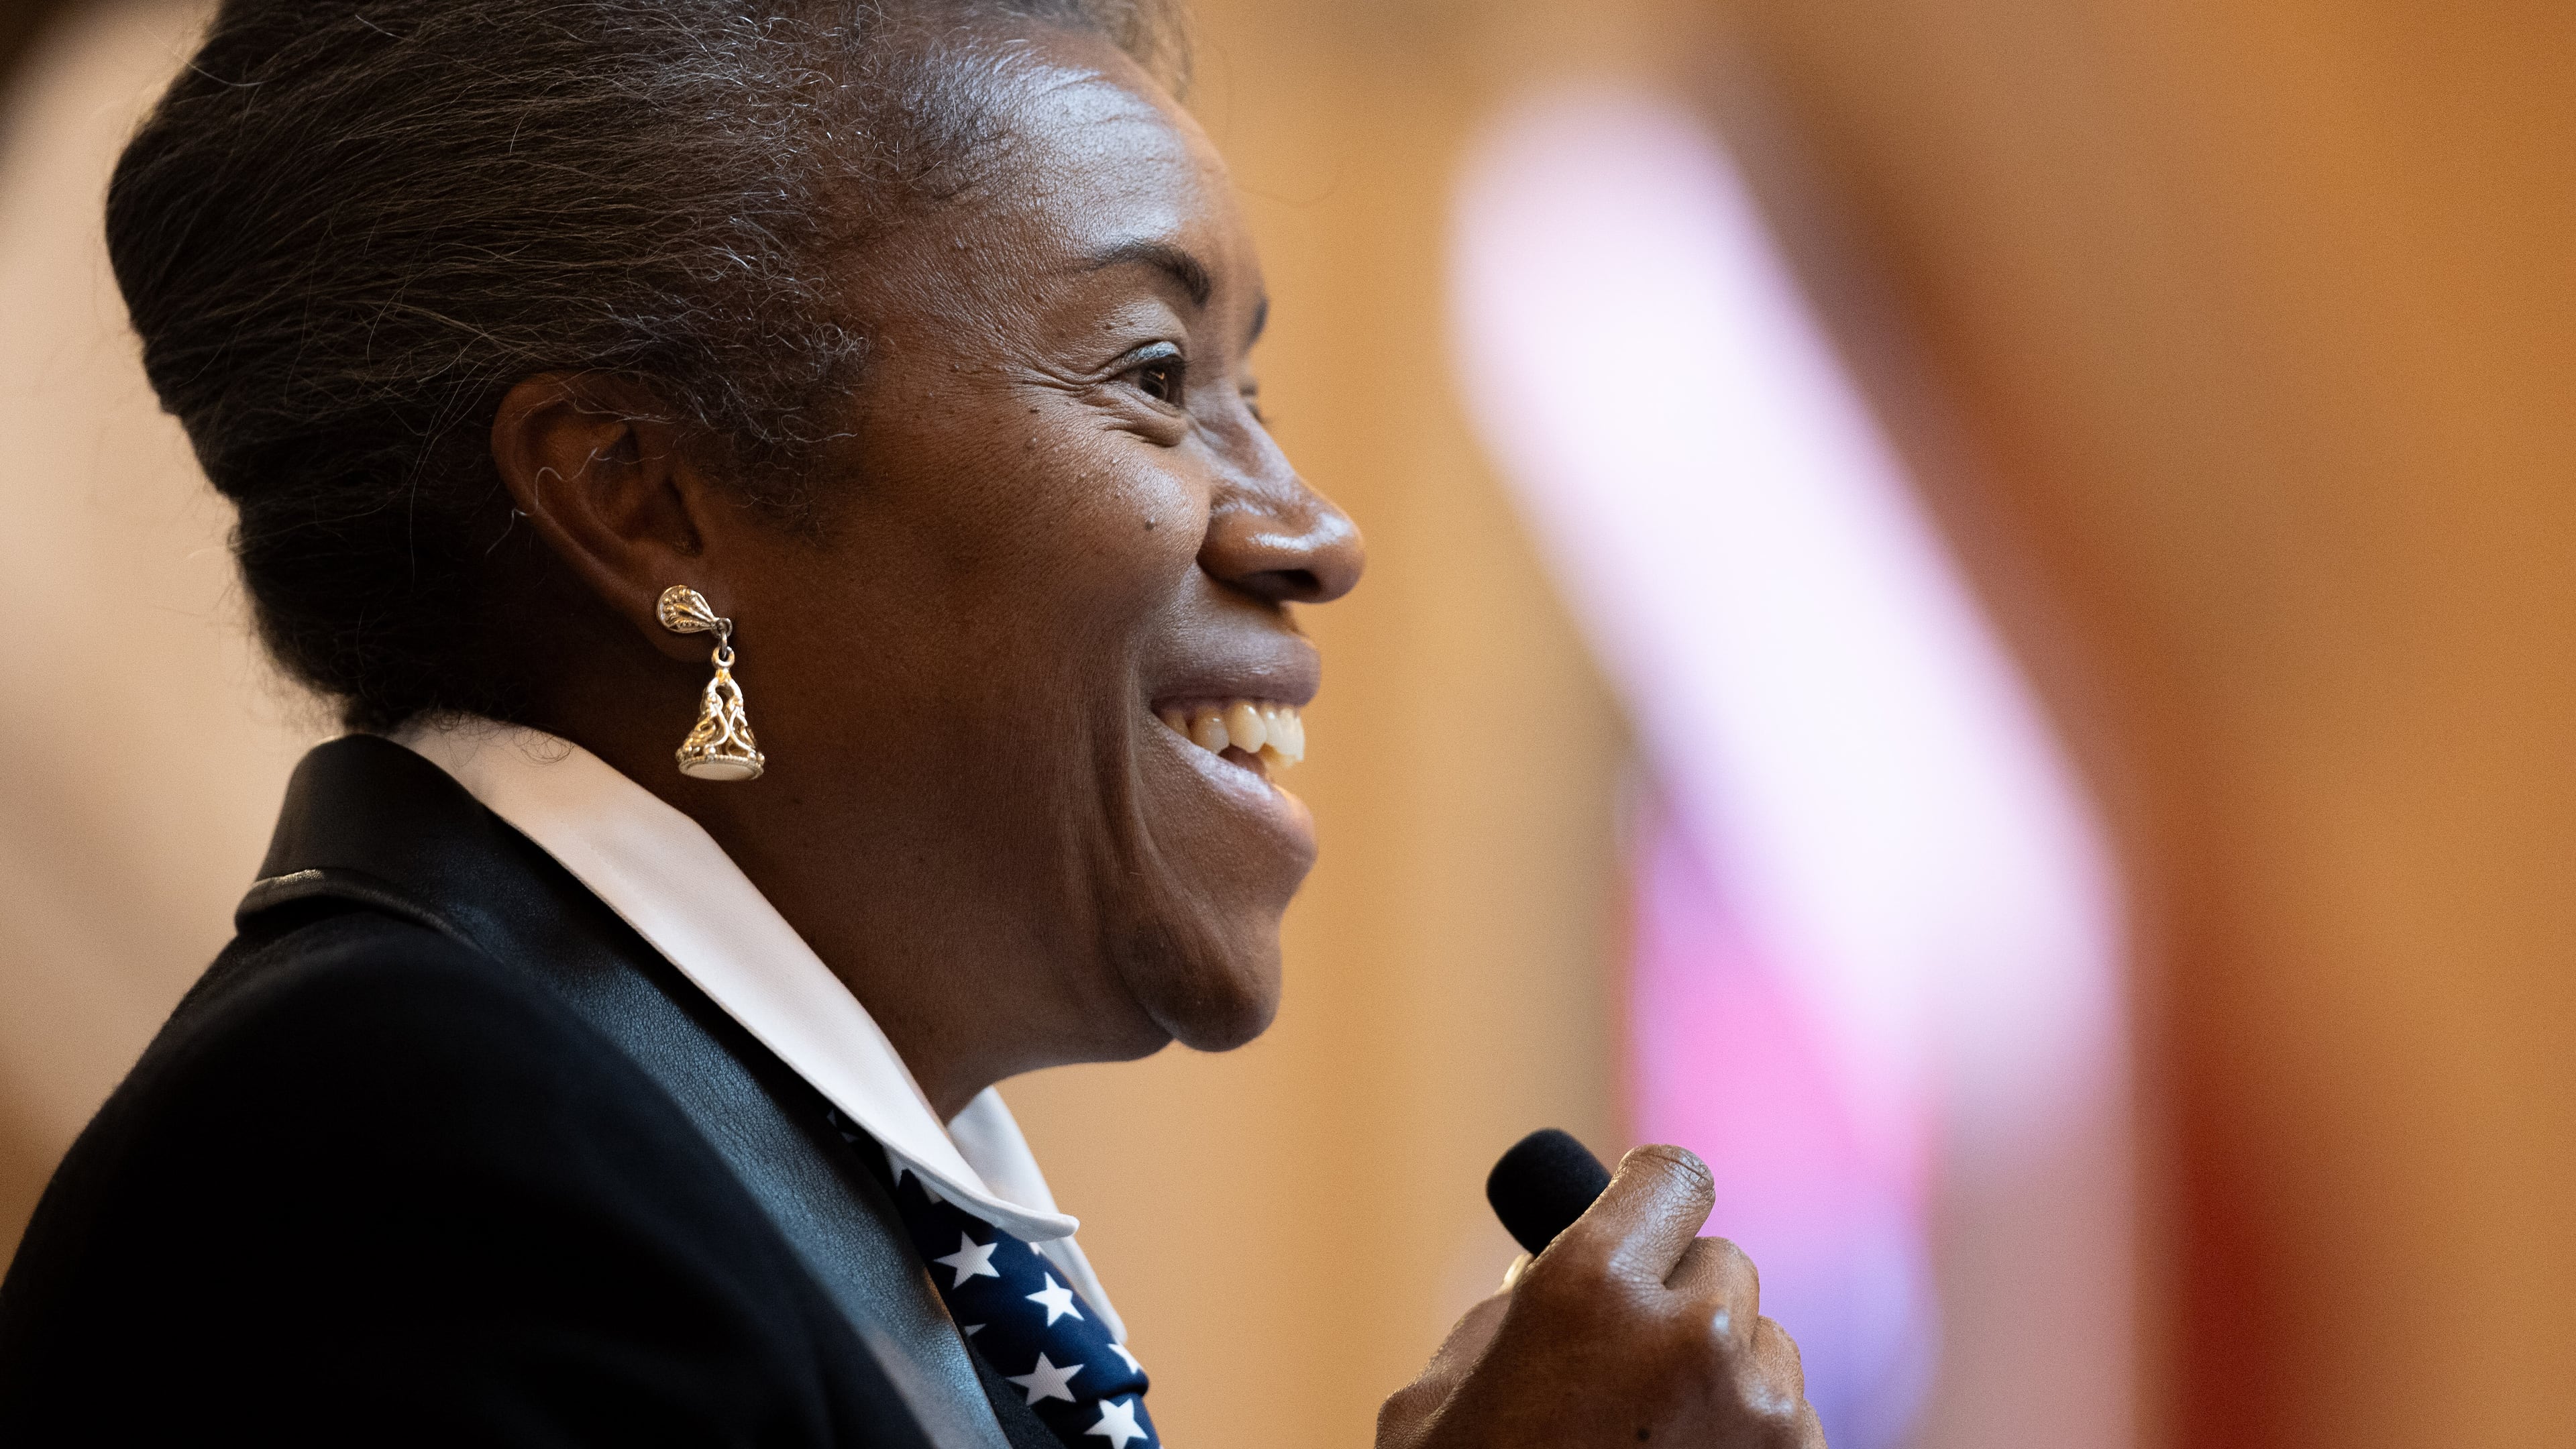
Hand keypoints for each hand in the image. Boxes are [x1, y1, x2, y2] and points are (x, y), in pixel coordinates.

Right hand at [1378, 1145, 1823, 1448]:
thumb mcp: (1447, 1393)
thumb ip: (1513, 1313)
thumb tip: (1552, 1270)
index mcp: (1589, 1285)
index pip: (1672, 1175)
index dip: (1650, 1198)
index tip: (1640, 1217)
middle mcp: (1690, 1332)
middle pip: (1723, 1263)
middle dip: (1677, 1299)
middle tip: (1625, 1359)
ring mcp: (1762, 1411)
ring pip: (1763, 1345)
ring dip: (1721, 1371)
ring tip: (1649, 1438)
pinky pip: (1787, 1420)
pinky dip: (1748, 1440)